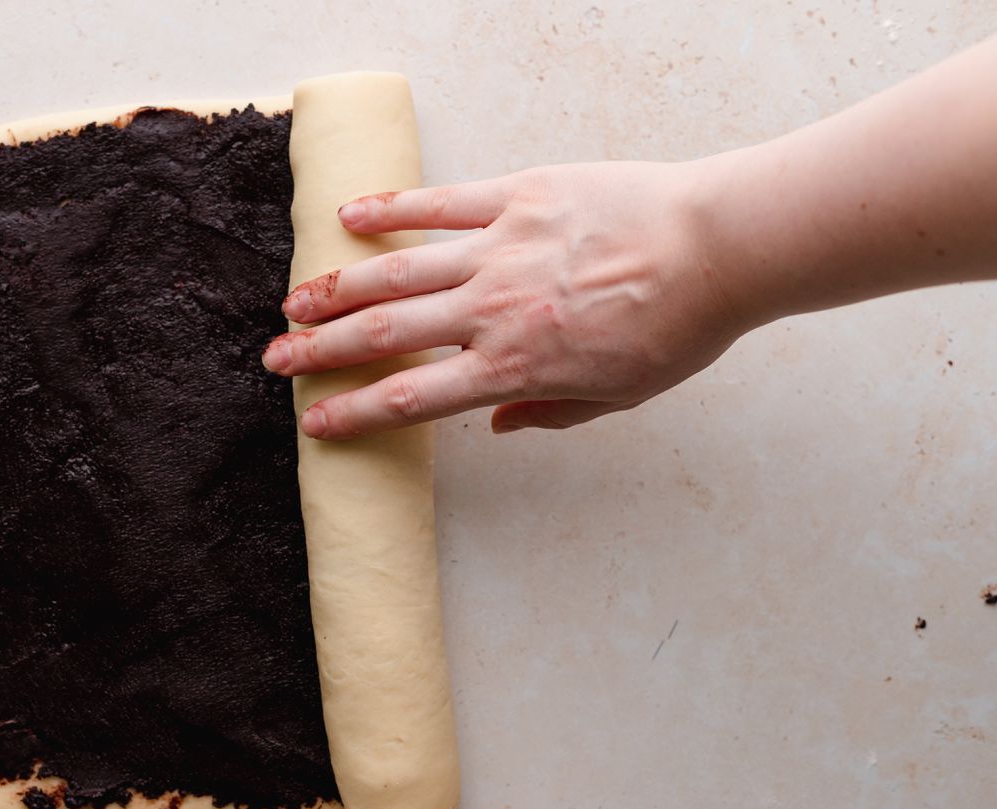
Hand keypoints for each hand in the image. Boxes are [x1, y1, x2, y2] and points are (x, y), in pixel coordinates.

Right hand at [263, 161, 749, 438]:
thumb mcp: (617, 395)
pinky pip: (440, 204)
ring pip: (398, 271)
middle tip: (278, 359)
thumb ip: (550, 412)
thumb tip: (497, 423)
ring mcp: (499, 248)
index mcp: (514, 367)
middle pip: (386, 335)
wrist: (719, 247)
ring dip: (339, 288)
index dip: (354, 415)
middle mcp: (491, 310)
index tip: (315, 423)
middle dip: (323, 351)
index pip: (411, 399)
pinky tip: (349, 216)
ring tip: (295, 300)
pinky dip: (391, 210)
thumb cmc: (677, 327)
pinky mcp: (517, 196)